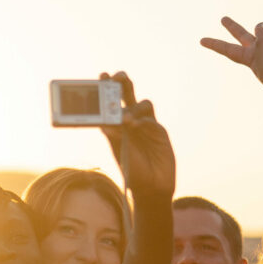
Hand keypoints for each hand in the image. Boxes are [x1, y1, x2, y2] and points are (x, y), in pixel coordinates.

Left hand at [99, 71, 175, 197]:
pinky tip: (137, 127)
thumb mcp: (118, 151)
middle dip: (123, 83)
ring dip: (134, 108)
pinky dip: (143, 121)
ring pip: (143, 105)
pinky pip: (152, 121)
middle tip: (117, 77)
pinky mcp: (160, 133)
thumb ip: (113, 134)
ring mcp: (147, 126)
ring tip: (125, 119)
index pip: (112, 101)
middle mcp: (132, 121)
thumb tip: (104, 119)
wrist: (151, 188)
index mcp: (117, 124)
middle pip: (129, 95)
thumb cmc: (131, 170)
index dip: (108, 87)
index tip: (102, 75)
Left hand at [200, 16, 262, 103]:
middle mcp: (260, 50)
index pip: (228, 51)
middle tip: (223, 19)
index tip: (201, 40)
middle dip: (232, 27)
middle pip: (241, 35)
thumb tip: (260, 25)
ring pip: (259, 26)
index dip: (215, 44)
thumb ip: (258, 45)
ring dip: (259, 25)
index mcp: (251, 60)